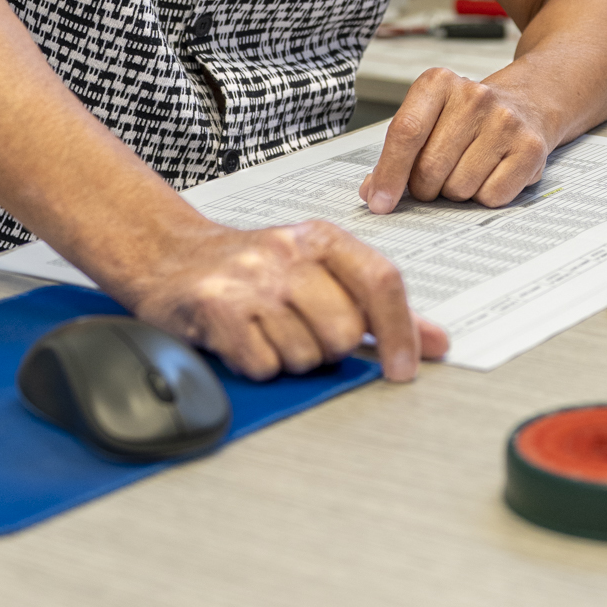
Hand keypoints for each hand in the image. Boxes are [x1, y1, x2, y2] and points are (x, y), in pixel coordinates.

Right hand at [127, 215, 448, 382]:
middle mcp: (288, 253)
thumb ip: (377, 305)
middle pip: (345, 330)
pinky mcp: (217, 309)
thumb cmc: (250, 268)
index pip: (381, 280)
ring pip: (306, 353)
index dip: (400, 330)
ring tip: (268, 331)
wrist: (169, 257)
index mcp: (320, 238)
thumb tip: (437, 343)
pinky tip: (244, 341)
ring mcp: (251, 280)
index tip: (404, 369)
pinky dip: (258, 364)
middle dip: (329, 347)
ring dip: (291, 357)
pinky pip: (265, 365)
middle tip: (302, 332)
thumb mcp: (317, 270)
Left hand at [359, 69, 549, 213]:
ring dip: (455, 193)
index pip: (406, 132)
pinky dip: (484, 197)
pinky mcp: (530, 148)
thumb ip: (398, 151)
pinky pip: (492, 197)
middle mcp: (474, 97)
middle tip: (433, 181)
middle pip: (430, 168)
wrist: (527, 103)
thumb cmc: (468, 117)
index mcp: (439, 83)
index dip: (389, 173)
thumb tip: (372, 191)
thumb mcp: (429, 118)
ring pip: (460, 188)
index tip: (379, 201)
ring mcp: (506, 121)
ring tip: (466, 170)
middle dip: (424, 188)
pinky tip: (489, 175)